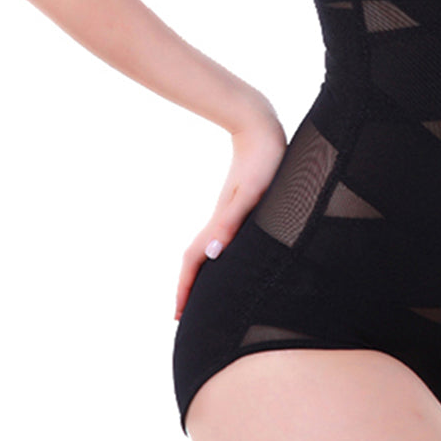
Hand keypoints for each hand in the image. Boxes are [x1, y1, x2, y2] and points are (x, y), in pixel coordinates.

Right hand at [174, 117, 286, 320]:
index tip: (177, 314)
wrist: (259, 125)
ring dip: (200, 270)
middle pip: (196, 256)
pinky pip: (220, 234)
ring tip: (199, 292)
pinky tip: (224, 254)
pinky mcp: (238, 200)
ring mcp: (228, 209)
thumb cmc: (263, 159)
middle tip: (181, 313)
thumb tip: (212, 254)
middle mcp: (221, 217)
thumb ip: (232, 220)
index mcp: (222, 220)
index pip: (196, 260)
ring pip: (208, 245)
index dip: (186, 288)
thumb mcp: (251, 192)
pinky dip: (215, 251)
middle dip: (188, 285)